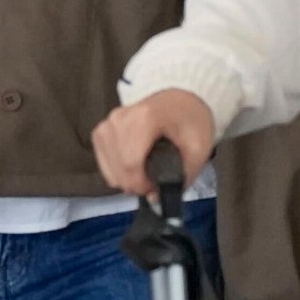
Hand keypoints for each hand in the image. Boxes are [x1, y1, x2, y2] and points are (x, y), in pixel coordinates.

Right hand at [90, 86, 219, 189]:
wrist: (178, 100)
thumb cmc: (190, 121)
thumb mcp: (199, 148)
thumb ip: (183, 176)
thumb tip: (155, 199)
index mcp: (144, 118)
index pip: (131, 162)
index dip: (143, 184)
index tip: (157, 188)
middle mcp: (118, 119)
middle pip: (119, 168)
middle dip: (137, 185)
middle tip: (154, 184)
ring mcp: (106, 124)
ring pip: (109, 170)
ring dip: (127, 180)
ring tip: (146, 173)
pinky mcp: (100, 132)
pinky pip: (104, 164)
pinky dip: (118, 172)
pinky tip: (134, 167)